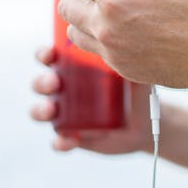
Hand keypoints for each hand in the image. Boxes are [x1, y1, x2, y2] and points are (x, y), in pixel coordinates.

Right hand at [30, 46, 152, 152]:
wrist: (147, 123)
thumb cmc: (136, 91)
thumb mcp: (133, 74)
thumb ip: (128, 60)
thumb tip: (126, 45)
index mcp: (75, 70)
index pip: (51, 58)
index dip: (45, 54)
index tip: (50, 54)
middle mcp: (66, 91)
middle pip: (42, 84)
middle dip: (42, 82)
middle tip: (54, 82)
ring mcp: (67, 115)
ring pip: (42, 112)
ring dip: (41, 110)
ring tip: (51, 110)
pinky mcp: (74, 137)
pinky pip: (59, 141)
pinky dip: (60, 142)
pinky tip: (68, 141)